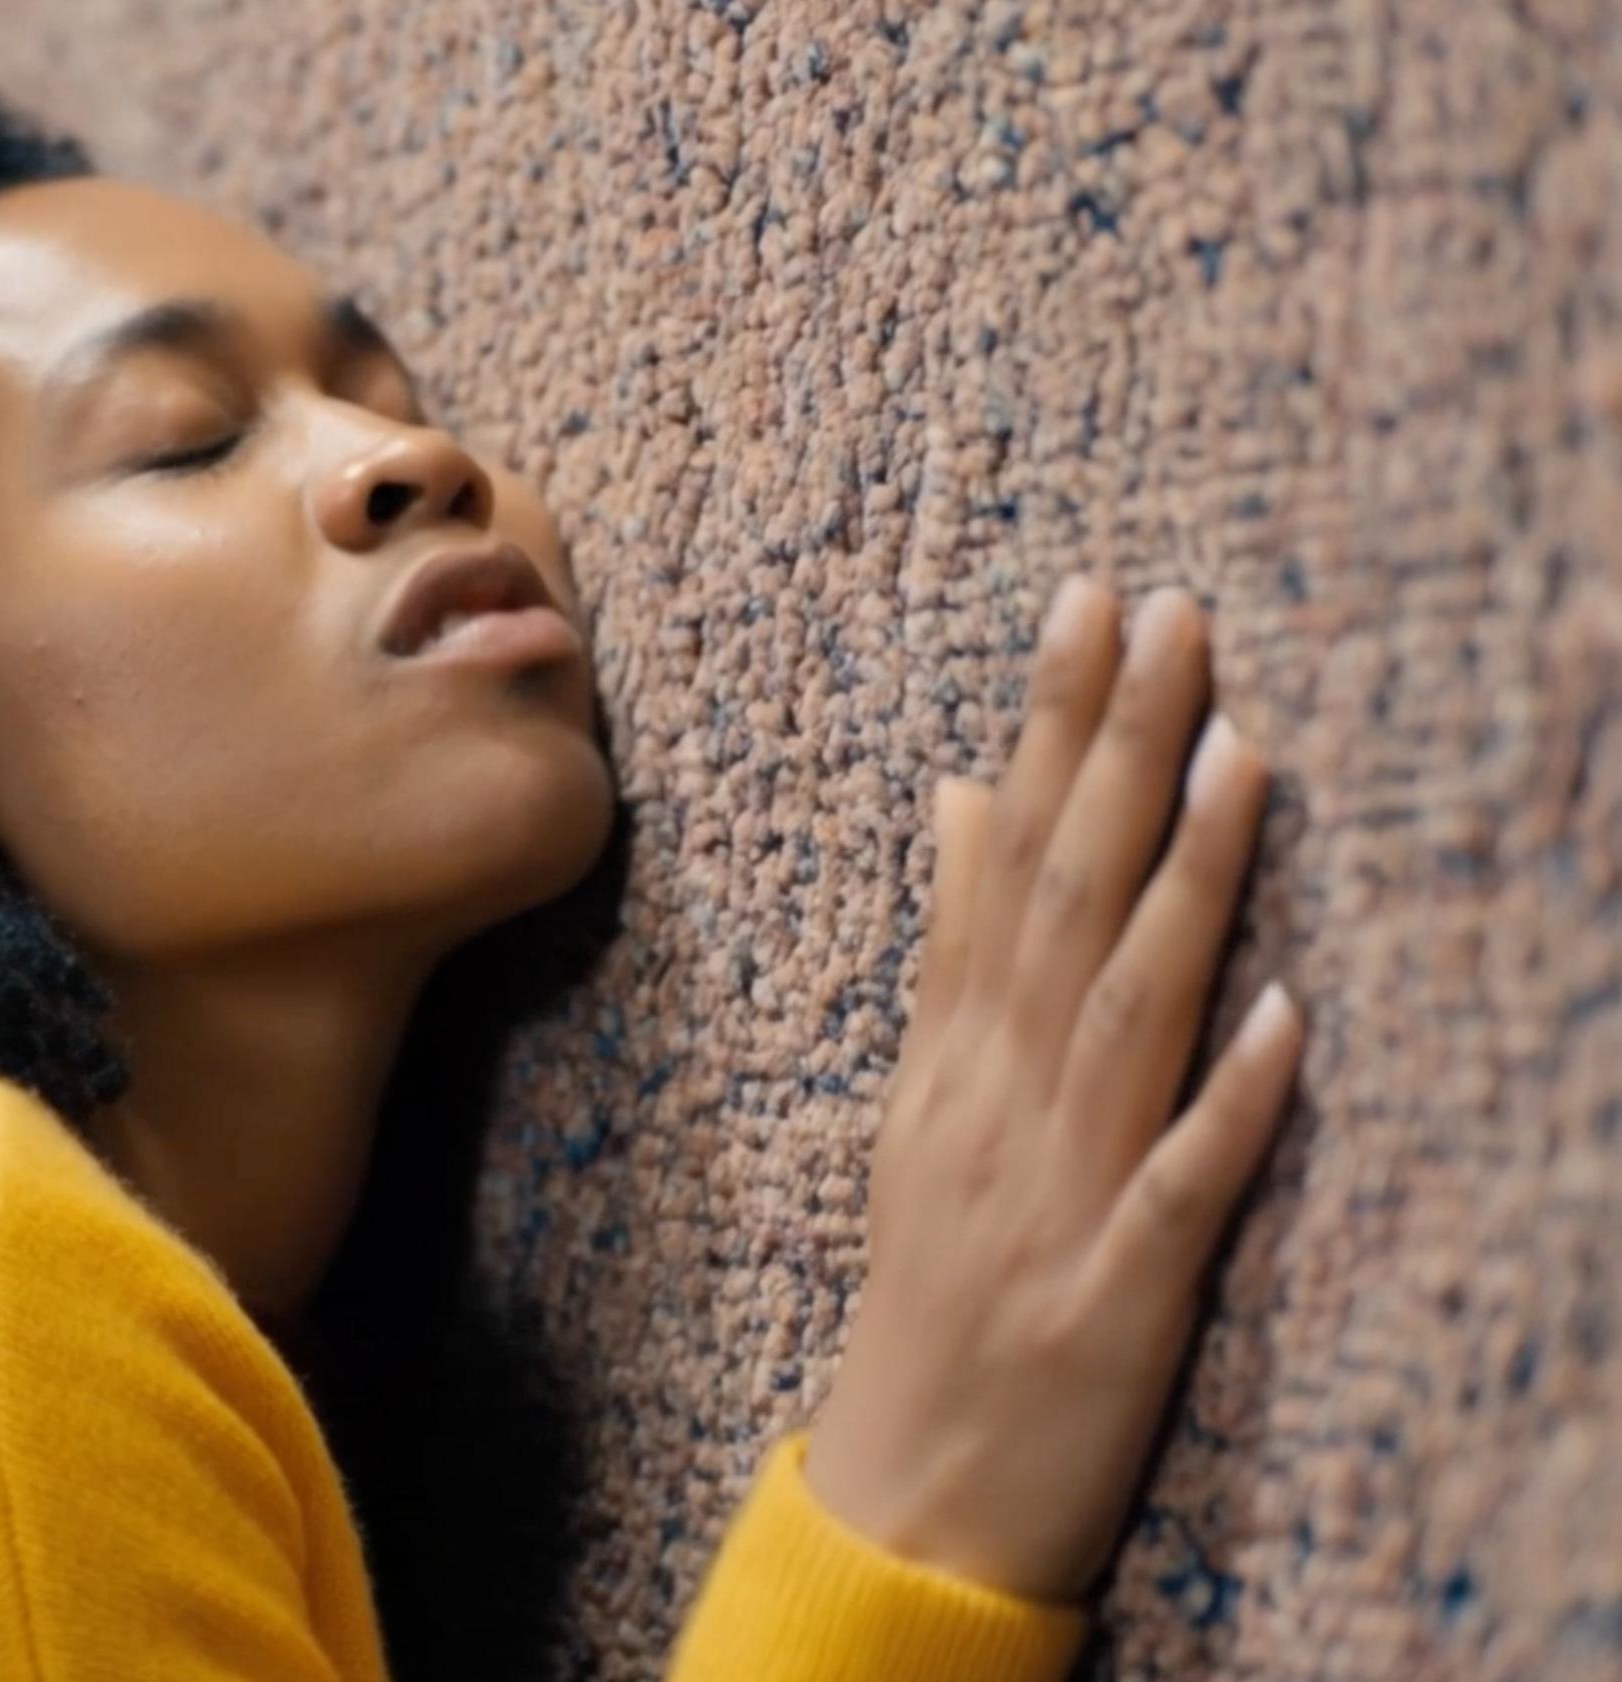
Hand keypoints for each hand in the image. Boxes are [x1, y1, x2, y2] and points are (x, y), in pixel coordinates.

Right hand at [804, 579, 1305, 1604]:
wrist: (915, 1485)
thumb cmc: (934, 1286)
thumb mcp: (923, 1106)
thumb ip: (956, 956)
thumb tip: (970, 797)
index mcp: (958, 1056)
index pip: (1007, 861)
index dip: (1053, 729)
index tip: (1096, 603)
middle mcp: (1001, 1101)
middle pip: (1062, 903)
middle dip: (1116, 754)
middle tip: (1170, 614)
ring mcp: (1060, 1190)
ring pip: (1123, 1014)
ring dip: (1183, 887)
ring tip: (1239, 757)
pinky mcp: (1121, 1290)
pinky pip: (1179, 1188)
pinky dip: (1227, 1106)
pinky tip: (1283, 1024)